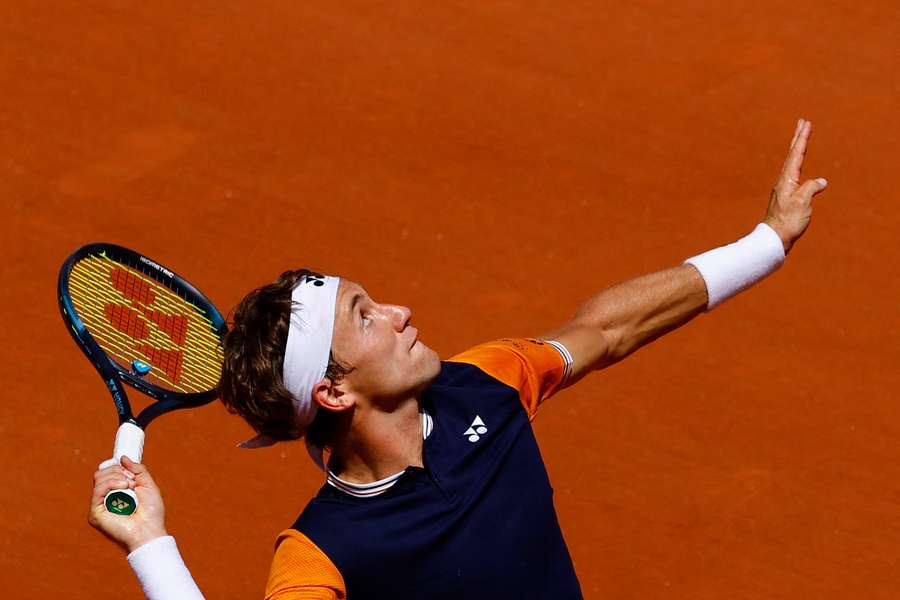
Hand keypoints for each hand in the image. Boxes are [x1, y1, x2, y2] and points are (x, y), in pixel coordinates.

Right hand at [88, 456, 167, 553]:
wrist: (149, 530)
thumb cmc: (151, 512)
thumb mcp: (148, 484)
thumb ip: (137, 469)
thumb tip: (123, 458)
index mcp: (116, 492)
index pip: (107, 473)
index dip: (115, 466)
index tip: (127, 467)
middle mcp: (105, 498)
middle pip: (101, 473)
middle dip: (118, 470)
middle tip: (131, 480)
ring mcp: (99, 505)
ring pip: (99, 478)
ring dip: (117, 477)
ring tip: (129, 486)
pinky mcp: (95, 513)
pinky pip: (98, 490)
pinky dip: (111, 484)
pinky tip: (123, 487)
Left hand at [763, 119, 827, 254]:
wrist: (774, 238)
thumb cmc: (788, 221)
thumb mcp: (803, 202)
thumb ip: (812, 188)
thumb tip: (821, 181)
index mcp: (787, 179)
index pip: (796, 154)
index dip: (802, 139)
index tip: (806, 124)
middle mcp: (783, 181)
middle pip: (792, 155)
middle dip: (798, 138)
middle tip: (802, 122)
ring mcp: (783, 189)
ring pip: (791, 163)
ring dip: (797, 149)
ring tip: (800, 138)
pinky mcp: (785, 197)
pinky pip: (793, 174)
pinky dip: (797, 164)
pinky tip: (799, 168)